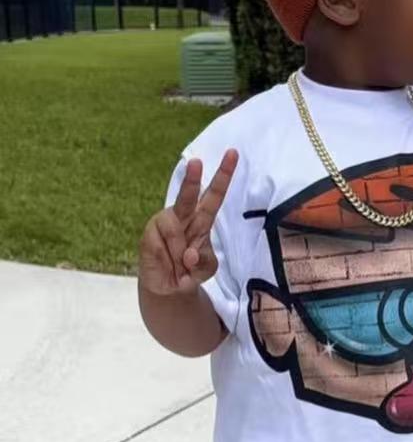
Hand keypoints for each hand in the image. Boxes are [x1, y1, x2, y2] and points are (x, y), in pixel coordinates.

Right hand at [139, 149, 238, 295]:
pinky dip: (171, 257)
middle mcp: (183, 216)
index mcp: (201, 219)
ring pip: (175, 228)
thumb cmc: (190, 271)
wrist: (168, 287)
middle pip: (188, 195)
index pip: (214, 195)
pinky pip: (164, 243)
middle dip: (192, 179)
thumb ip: (205, 261)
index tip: (233, 154)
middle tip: (196, 163)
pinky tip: (169, 263)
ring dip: (180, 252)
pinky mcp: (150, 233)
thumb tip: (190, 254)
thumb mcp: (207, 268)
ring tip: (180, 265)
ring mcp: (164, 223)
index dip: (223, 175)